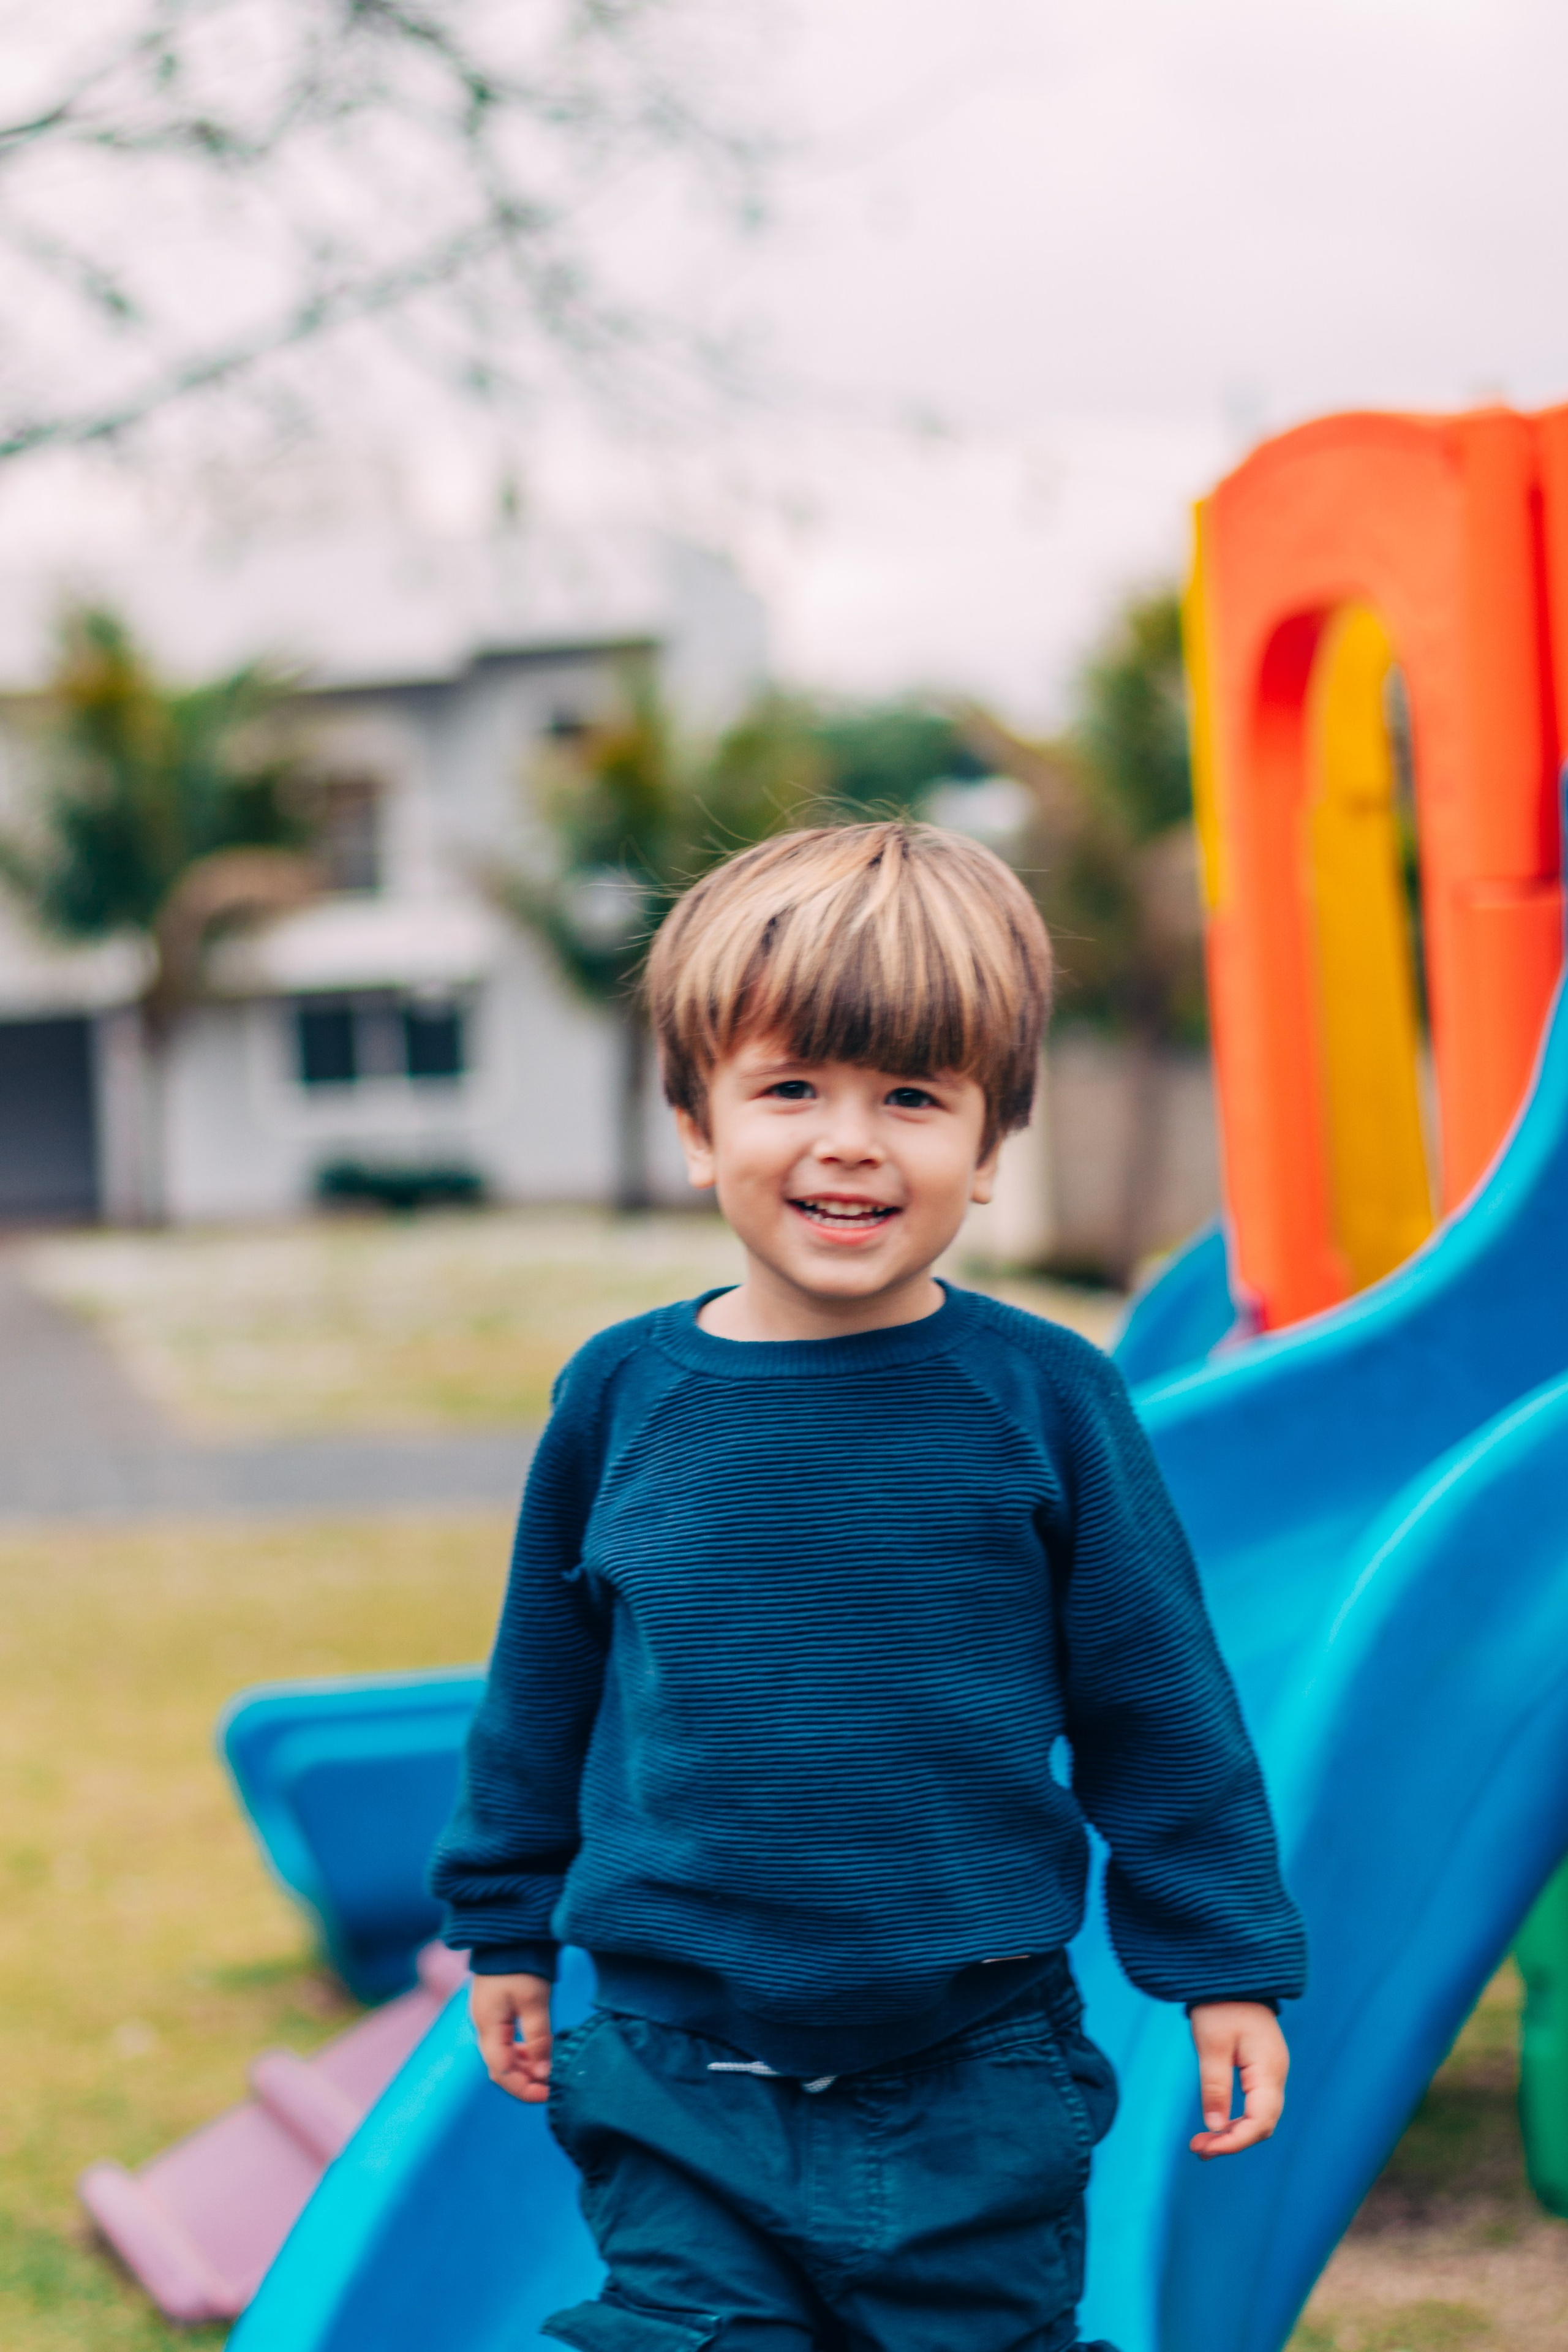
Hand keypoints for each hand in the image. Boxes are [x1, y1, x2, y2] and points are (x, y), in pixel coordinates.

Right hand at [470, 1972, 552, 2103]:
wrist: (509, 1932)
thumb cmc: (521, 1963)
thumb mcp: (534, 2001)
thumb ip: (539, 2038)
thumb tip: (545, 2072)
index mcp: (488, 2027)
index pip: (502, 2073)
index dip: (524, 2089)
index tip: (549, 2093)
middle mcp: (484, 2027)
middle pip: (502, 2067)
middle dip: (526, 2081)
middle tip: (553, 2086)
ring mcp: (489, 2019)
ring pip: (506, 2056)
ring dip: (527, 2067)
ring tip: (550, 2071)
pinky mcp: (497, 2011)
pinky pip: (508, 2042)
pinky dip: (524, 2052)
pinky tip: (541, 2053)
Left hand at [1188, 2001, 1287, 2158]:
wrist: (1232, 1975)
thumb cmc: (1220, 2006)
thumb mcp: (1211, 2044)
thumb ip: (1215, 2085)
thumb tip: (1215, 2126)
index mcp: (1268, 2069)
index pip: (1259, 2121)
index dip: (1235, 2141)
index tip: (1206, 2149)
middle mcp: (1276, 2075)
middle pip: (1262, 2124)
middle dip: (1232, 2141)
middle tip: (1198, 2149)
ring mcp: (1271, 2073)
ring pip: (1259, 2117)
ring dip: (1234, 2133)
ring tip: (1202, 2143)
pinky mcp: (1262, 2070)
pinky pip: (1255, 2105)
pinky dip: (1237, 2119)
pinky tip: (1216, 2125)